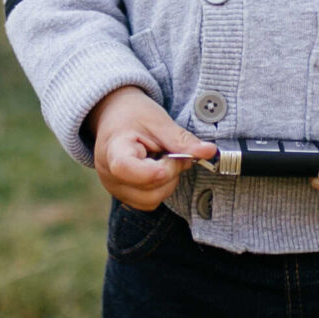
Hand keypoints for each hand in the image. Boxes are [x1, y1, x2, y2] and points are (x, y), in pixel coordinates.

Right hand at [85, 85, 213, 210]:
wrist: (113, 115)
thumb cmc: (132, 115)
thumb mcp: (158, 121)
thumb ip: (182, 139)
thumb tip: (210, 152)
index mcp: (114, 150)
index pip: (126, 169)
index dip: (154, 171)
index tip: (170, 158)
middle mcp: (109, 175)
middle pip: (148, 190)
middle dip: (170, 173)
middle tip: (173, 152)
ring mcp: (115, 188)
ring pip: (151, 201)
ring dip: (167, 182)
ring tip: (163, 159)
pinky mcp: (123, 195)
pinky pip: (148, 202)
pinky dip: (160, 188)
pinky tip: (157, 169)